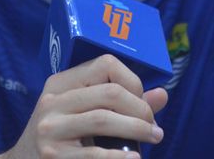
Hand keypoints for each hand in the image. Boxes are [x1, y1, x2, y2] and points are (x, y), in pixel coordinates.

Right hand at [2, 55, 168, 157]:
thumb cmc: (59, 137)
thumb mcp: (80, 112)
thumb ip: (120, 102)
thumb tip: (162, 94)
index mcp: (60, 84)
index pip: (105, 64)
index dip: (132, 81)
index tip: (142, 102)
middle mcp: (52, 101)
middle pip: (110, 93)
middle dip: (141, 109)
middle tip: (153, 127)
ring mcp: (51, 129)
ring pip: (104, 119)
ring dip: (138, 130)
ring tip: (154, 138)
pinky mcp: (54, 156)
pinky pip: (95, 154)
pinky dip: (120, 157)